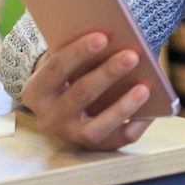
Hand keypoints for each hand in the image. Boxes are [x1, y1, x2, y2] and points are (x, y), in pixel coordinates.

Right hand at [22, 31, 154, 150]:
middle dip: (107, 74)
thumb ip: (81, 53)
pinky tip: (149, 112)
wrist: (63, 106)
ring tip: (144, 88)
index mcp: (36, 91)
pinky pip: (115, 141)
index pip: (56, 68)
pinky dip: (133, 126)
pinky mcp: (91, 147)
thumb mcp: (66, 63)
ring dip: (121, 107)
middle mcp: (48, 118)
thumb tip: (114, 38)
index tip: (103, 36)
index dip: (79, 52)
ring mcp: (69, 135)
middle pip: (80, 94)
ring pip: (95, 127)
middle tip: (131, 55)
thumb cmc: (71, 74)